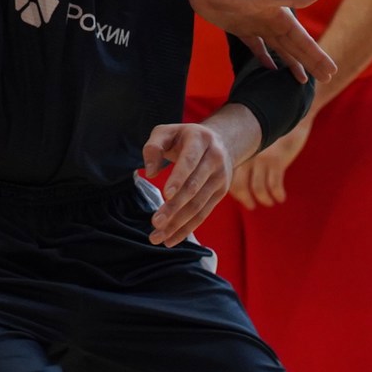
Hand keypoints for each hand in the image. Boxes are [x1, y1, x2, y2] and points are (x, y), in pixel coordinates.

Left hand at [141, 121, 242, 245]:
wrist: (221, 141)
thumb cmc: (184, 137)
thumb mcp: (166, 132)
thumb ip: (154, 147)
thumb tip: (150, 172)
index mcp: (200, 140)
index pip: (189, 161)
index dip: (178, 178)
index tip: (166, 195)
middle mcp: (214, 159)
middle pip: (193, 188)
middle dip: (174, 208)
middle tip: (155, 223)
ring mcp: (220, 177)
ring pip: (198, 205)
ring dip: (178, 224)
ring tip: (157, 237)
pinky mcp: (220, 193)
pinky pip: (203, 214)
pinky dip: (187, 228)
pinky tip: (171, 239)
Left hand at [190, 0, 334, 86]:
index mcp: (282, 17)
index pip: (305, 41)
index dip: (318, 56)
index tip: (331, 70)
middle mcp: (273, 23)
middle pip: (296, 48)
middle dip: (312, 63)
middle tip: (327, 79)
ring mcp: (258, 27)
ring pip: (280, 50)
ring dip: (293, 64)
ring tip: (303, 80)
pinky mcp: (242, 31)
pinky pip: (258, 49)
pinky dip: (265, 59)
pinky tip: (271, 69)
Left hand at [231, 120, 310, 208]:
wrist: (288, 114)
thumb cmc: (267, 128)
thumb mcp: (252, 138)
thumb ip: (241, 152)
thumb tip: (228, 171)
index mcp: (237, 150)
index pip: (228, 176)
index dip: (233, 191)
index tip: (240, 198)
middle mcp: (245, 156)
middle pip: (240, 186)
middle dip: (245, 199)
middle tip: (251, 205)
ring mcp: (261, 159)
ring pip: (258, 188)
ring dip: (264, 199)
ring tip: (268, 202)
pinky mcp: (277, 160)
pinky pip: (275, 185)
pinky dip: (277, 194)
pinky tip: (280, 197)